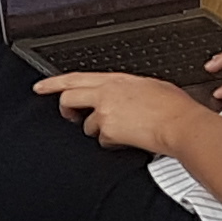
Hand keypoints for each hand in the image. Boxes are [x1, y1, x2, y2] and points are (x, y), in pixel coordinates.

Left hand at [33, 67, 204, 155]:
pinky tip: (131, 138)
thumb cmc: (174, 108)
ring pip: (87, 125)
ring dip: (101, 131)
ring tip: (126, 130)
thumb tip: (121, 96)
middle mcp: (107, 92)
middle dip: (66, 110)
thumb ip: (127, 90)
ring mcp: (105, 110)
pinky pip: (103, 140)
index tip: (40, 87)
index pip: (77, 78)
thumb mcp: (149, 87)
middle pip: (68, 97)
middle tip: (70, 117)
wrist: (181, 124)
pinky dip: (114, 143)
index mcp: (117, 79)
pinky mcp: (107, 129)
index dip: (55, 82)